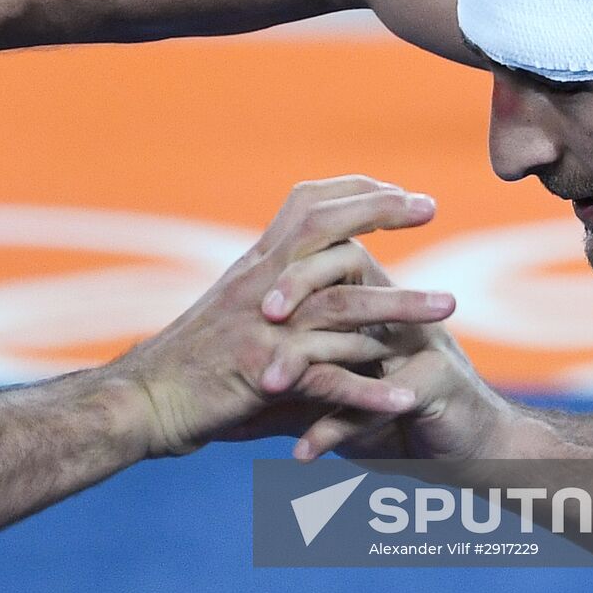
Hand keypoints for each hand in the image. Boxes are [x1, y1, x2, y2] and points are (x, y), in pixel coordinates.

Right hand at [105, 176, 455, 456]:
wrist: (142, 400)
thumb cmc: (190, 360)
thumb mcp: (236, 311)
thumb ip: (283, 295)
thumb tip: (329, 285)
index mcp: (257, 265)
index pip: (308, 206)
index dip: (357, 192)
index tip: (405, 193)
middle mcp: (260, 285)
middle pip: (324, 232)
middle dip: (379, 213)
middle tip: (430, 207)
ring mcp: (261, 329)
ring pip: (339, 306)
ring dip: (399, 304)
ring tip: (450, 305)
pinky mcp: (261, 374)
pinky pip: (324, 380)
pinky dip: (367, 390)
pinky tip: (406, 398)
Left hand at [257, 219, 514, 462]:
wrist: (474, 451)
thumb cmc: (398, 418)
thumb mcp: (341, 397)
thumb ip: (297, 384)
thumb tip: (231, 399)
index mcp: (373, 301)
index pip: (327, 255)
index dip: (286, 266)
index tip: (242, 292)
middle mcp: (397, 313)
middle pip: (345, 274)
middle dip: (298, 289)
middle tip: (263, 314)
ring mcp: (421, 344)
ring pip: (359, 337)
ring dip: (311, 363)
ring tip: (270, 385)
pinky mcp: (436, 384)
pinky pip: (379, 402)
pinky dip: (336, 430)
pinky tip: (302, 453)